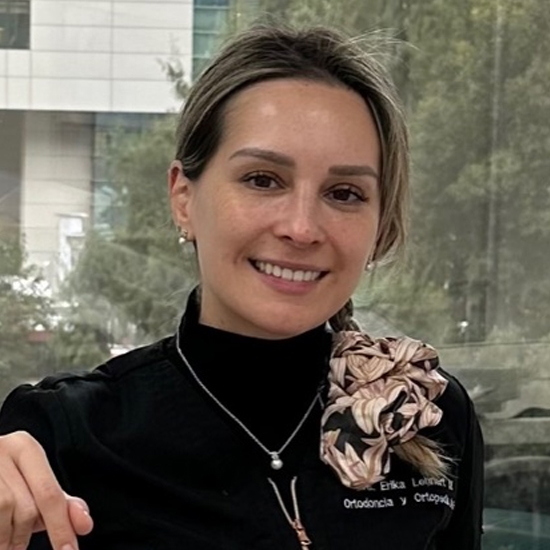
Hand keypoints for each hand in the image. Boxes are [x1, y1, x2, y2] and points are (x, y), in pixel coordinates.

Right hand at [0, 431, 92, 549]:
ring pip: (4, 513)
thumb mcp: (32, 486)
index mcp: (24, 447)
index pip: (50, 494)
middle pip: (25, 509)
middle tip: (17, 549)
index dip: (61, 528)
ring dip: (6, 540)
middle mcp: (1, 449)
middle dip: (23, 538)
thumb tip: (85, 524)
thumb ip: (60, 504)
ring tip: (5, 543)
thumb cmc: (2, 481)